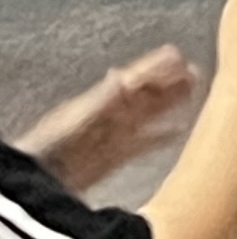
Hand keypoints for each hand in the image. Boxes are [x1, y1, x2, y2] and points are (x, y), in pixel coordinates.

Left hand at [18, 48, 197, 192]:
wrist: (39, 183)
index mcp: (101, 101)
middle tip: (196, 72)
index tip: (179, 55)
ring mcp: (114, 135)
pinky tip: (178, 131)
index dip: (157, 66)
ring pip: (149, 115)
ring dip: (171, 105)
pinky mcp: (116, 157)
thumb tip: (123, 75)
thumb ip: (102, 99)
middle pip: (146, 94)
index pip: (135, 77)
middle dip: (170, 82)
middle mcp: (109, 114)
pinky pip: (146, 142)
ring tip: (194, 94)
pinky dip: (163, 136)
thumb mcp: (77, 118)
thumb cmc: (50, 148)